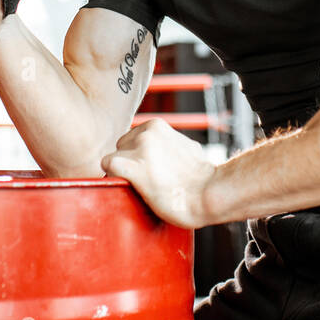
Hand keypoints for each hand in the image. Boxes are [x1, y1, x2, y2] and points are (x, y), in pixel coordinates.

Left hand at [101, 119, 216, 228]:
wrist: (210, 193)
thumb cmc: (201, 178)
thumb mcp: (186, 148)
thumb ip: (168, 144)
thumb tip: (163, 152)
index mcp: (157, 125)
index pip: (132, 139)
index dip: (137, 156)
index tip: (150, 170)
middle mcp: (146, 133)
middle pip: (121, 148)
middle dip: (130, 162)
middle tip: (148, 179)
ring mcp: (140, 148)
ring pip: (114, 158)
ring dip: (124, 172)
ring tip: (145, 186)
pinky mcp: (133, 167)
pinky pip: (108, 166)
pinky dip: (114, 177)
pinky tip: (130, 187)